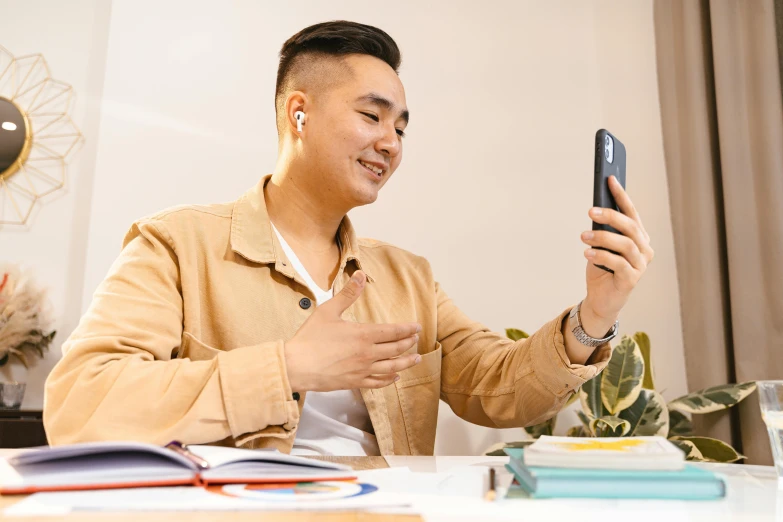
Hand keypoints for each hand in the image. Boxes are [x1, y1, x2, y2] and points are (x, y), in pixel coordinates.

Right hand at [284, 270, 421, 391]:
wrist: (296, 366)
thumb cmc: (310, 338)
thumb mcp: (328, 311)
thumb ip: (348, 294)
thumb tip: (360, 274)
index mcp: (363, 335)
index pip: (393, 331)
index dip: (407, 329)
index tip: (417, 327)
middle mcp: (367, 353)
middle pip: (396, 349)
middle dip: (409, 343)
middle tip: (416, 339)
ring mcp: (362, 370)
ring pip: (392, 367)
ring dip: (406, 362)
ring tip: (416, 358)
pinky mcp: (355, 382)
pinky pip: (378, 383)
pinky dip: (389, 380)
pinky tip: (395, 377)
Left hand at [580, 175, 653, 325]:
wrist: (601, 299)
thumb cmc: (601, 269)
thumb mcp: (600, 246)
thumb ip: (603, 230)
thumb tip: (595, 210)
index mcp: (639, 237)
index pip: (632, 212)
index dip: (621, 195)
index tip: (610, 179)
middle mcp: (644, 249)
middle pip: (630, 227)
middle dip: (610, 215)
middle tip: (590, 210)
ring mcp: (640, 265)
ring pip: (625, 244)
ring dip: (602, 237)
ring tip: (583, 236)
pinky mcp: (632, 279)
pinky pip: (618, 263)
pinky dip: (602, 255)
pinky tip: (587, 252)